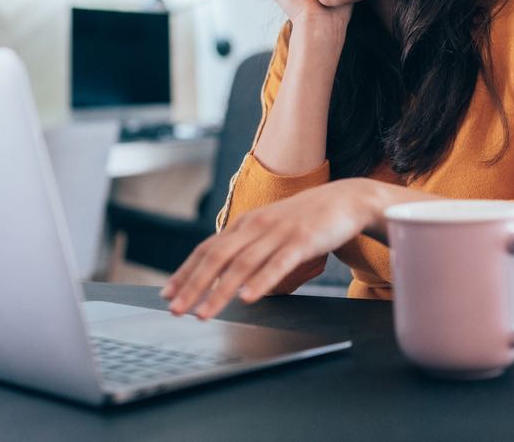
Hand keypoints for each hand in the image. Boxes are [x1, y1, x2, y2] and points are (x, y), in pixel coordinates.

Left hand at [160, 180, 372, 319]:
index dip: (185, 272)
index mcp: (245, 224)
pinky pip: (278, 264)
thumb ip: (247, 249)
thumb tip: (222, 277)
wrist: (345, 199)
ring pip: (242, 264)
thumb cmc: (305, 220)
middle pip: (217, 258)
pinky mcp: (302, 240)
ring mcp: (278, 232)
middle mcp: (256, 226)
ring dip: (219, 291)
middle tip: (176, 310)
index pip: (207, 249)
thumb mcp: (269, 231)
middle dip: (193, 286)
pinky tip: (247, 298)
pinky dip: (261, 282)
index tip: (168, 294)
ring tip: (204, 313)